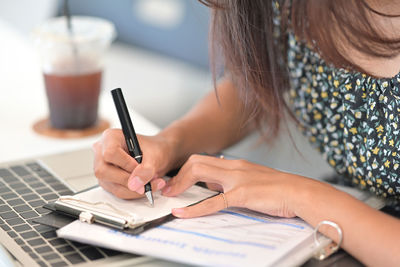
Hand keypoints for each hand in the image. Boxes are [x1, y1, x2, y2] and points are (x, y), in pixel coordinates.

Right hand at [92, 128, 175, 198]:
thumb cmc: (153, 149)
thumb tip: (135, 184)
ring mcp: (103, 168)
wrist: (156, 156)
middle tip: (149, 181)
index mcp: (111, 137)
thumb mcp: (154, 155)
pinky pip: (118, 192)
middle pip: (105, 171)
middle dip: (130, 180)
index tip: (139, 167)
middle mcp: (102, 152)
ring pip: (112, 185)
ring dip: (136, 189)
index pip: (110, 153)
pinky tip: (146, 186)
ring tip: (152, 183)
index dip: (125, 163)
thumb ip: (146, 168)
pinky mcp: (108, 181)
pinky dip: (135, 192)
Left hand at [162, 154, 311, 217]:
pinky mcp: (242, 194)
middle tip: (168, 188)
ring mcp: (237, 179)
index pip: (203, 160)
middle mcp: (234, 167)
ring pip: (200, 173)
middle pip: (196, 162)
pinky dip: (194, 208)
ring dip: (180, 185)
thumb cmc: (279, 188)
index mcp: (236, 164)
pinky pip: (213, 201)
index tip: (175, 181)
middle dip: (178, 175)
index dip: (185, 170)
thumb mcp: (252, 179)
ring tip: (170, 196)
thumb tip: (213, 183)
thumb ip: (232, 180)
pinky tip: (182, 213)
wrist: (299, 191)